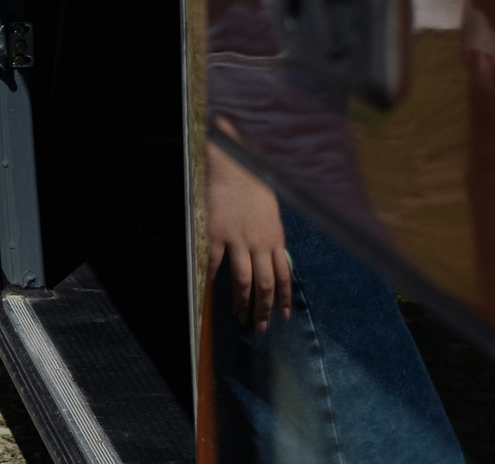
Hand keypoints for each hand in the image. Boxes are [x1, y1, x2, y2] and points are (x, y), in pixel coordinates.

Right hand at [208, 139, 290, 331]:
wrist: (233, 166)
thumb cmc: (253, 185)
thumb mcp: (272, 213)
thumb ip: (273, 236)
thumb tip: (276, 257)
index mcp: (275, 239)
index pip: (285, 276)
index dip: (285, 299)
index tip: (285, 317)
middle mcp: (259, 243)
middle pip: (265, 284)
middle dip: (265, 309)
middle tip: (261, 327)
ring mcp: (237, 239)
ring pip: (243, 279)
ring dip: (242, 301)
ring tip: (239, 316)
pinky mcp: (215, 233)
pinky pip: (214, 262)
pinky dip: (212, 278)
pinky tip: (210, 290)